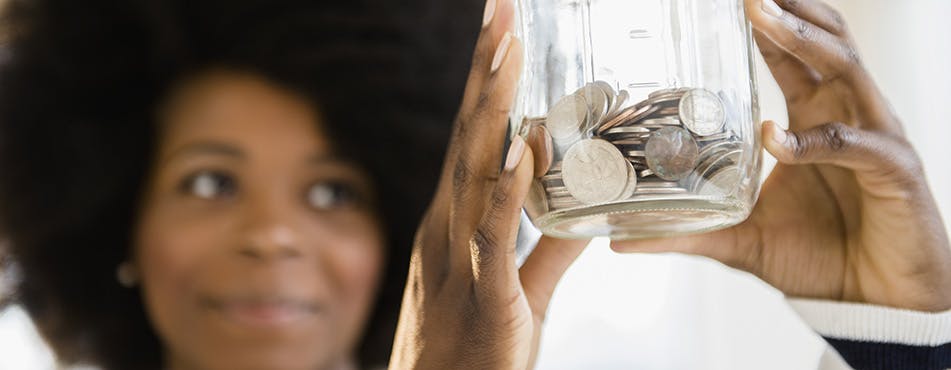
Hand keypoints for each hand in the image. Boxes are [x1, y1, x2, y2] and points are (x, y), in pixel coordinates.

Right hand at [387, 0, 587, 368]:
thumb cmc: (476, 352)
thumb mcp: (521, 290)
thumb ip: (549, 247)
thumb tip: (588, 212)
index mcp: (455, 224)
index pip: (470, 139)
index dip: (483, 84)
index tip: (500, 31)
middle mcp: (448, 230)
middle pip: (467, 138)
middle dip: (484, 72)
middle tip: (501, 9)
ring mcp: (459, 259)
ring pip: (475, 172)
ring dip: (492, 109)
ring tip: (510, 51)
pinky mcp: (483, 297)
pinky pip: (496, 237)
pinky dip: (508, 189)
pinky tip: (523, 147)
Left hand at [613, 0, 950, 311]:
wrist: (875, 302)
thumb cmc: (819, 258)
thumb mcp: (741, 240)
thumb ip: (687, 233)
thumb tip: (619, 241)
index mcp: (811, 119)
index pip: (790, 55)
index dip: (764, 24)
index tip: (727, 4)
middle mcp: (843, 115)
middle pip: (821, 42)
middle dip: (783, 13)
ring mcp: (872, 135)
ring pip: (844, 68)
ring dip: (800, 41)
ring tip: (761, 19)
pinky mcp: (894, 170)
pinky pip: (852, 142)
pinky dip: (814, 138)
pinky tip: (775, 136)